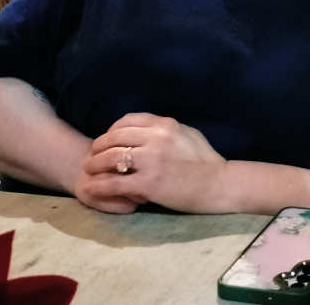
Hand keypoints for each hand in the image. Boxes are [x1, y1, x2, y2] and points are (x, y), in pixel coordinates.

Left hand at [83, 113, 228, 212]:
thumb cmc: (208, 162)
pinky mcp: (149, 184)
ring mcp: (152, 161)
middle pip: (114, 138)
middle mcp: (157, 138)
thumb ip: (166, 130)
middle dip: (98, 147)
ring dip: (94, 165)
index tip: (107, 141)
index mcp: (166, 125)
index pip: (128, 121)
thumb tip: (147, 129)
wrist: (221, 185)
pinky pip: (114, 183)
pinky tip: (90, 188)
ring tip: (89, 171)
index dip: (112, 130)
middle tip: (92, 157)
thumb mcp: (188, 134)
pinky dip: (98, 186)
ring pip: (110, 158)